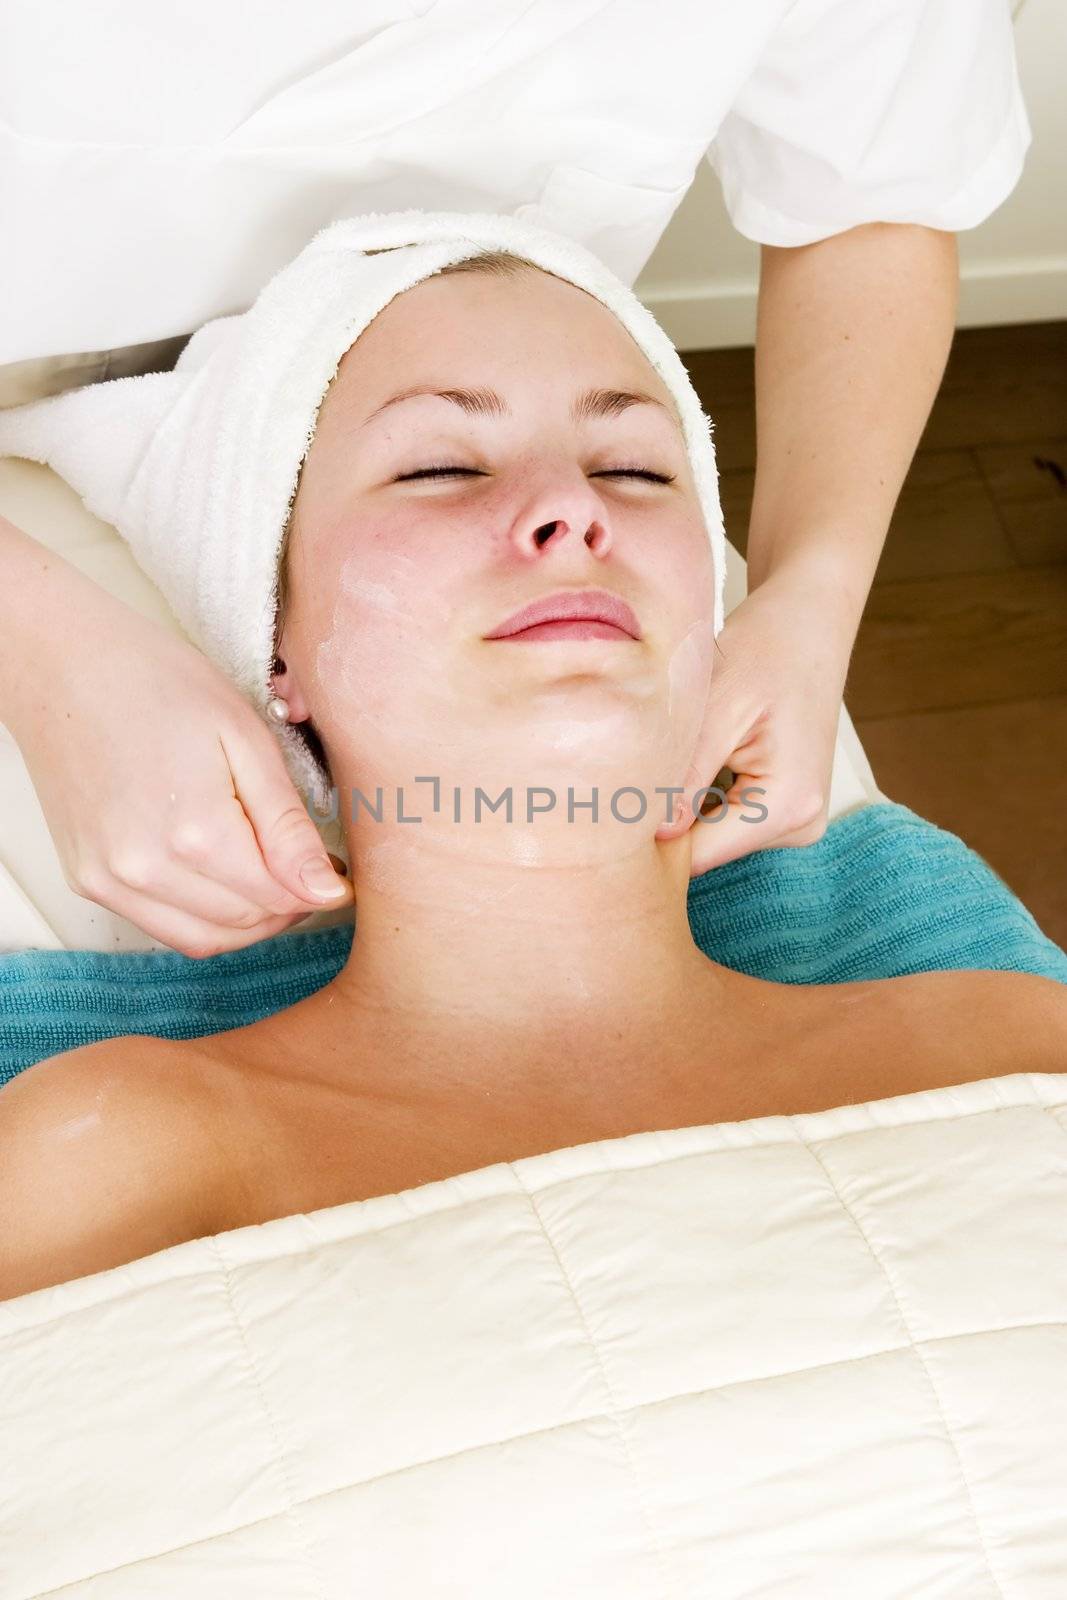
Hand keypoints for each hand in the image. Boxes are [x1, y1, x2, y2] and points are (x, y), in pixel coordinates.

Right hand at [10, 586, 352, 956]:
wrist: (67, 667)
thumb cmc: (161, 685)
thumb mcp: (246, 740)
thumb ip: (288, 826)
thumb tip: (328, 891)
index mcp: (195, 832)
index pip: (280, 898)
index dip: (318, 889)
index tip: (335, 867)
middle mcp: (146, 870)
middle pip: (246, 924)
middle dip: (288, 904)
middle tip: (305, 866)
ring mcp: (109, 880)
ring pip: (204, 939)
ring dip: (247, 920)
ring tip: (266, 873)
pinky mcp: (87, 880)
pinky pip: (161, 925)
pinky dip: (201, 915)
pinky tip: (218, 876)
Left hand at [656, 570, 855, 874]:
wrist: (808, 621)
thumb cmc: (767, 649)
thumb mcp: (717, 707)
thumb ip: (684, 778)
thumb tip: (646, 838)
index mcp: (788, 806)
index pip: (697, 854)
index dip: (646, 841)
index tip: (605, 815)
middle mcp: (800, 825)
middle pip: (703, 849)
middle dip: (663, 817)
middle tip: (629, 772)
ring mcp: (795, 820)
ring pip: (709, 834)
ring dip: (681, 802)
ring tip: (675, 751)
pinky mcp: (784, 808)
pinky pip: (724, 818)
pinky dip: (701, 793)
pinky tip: (698, 755)